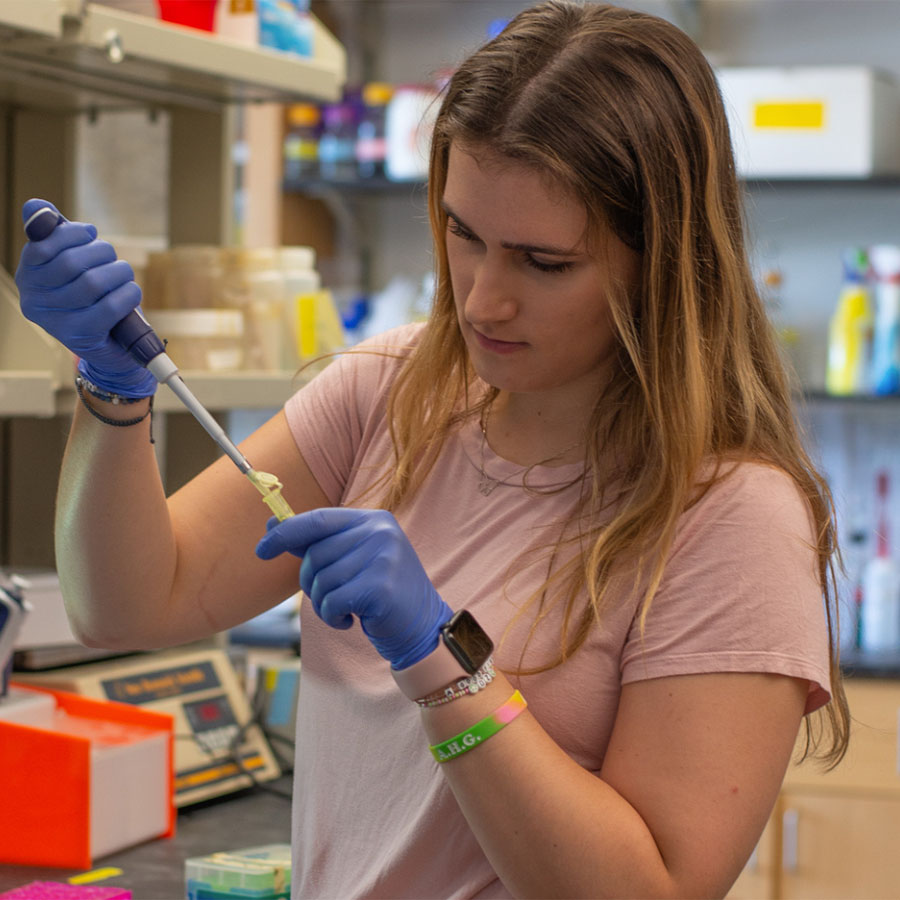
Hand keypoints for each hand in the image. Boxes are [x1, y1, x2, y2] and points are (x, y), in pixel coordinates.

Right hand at [15, 198, 156, 396]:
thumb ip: (55, 235)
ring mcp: (57, 323)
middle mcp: (35, 301)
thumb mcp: (72, 264)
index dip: (72, 233)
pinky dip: (128, 293)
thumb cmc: (93, 297)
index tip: (91, 234)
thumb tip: (36, 205)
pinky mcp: (83, 337)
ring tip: (123, 275)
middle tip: (112, 258)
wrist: (112, 346)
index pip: (43, 245)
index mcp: (28, 278)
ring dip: (118, 272)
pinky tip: (131, 292)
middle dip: (101, 252)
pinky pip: (110, 306)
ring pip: (93, 282)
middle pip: (71, 262)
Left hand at [256, 508, 452, 669]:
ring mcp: (384, 557)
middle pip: (316, 554)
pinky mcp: (381, 587)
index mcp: (373, 519)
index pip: (318, 519)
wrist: (422, 627)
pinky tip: (350, 621)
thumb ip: (318, 543)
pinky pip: (332, 601)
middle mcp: (380, 532)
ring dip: (323, 604)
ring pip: (322, 580)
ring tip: (345, 611)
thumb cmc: (381, 593)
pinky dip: (332, 617)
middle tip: (328, 598)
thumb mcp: (352, 560)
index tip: (262, 549)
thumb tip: (272, 524)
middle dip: (310, 582)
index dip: (286, 532)